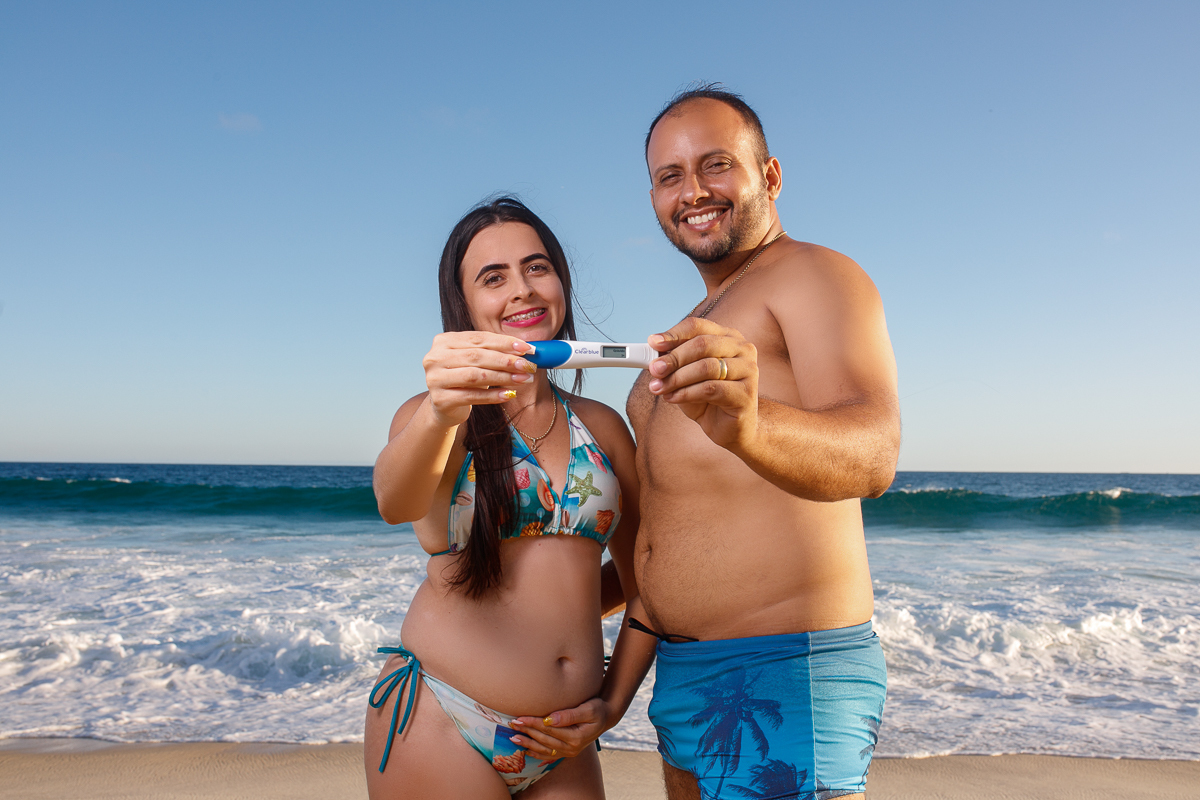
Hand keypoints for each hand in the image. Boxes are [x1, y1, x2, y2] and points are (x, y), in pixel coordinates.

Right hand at [423, 331, 536, 426]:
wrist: (445, 406)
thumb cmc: (465, 379)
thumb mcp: (477, 361)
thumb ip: (495, 352)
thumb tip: (526, 349)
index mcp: (443, 341)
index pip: (479, 338)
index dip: (504, 342)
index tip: (527, 348)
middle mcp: (434, 357)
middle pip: (477, 356)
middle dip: (506, 360)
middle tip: (528, 365)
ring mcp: (435, 379)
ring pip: (475, 376)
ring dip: (503, 377)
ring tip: (524, 379)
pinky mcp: (440, 400)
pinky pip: (472, 396)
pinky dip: (493, 395)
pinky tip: (509, 394)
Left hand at [508, 697, 612, 760]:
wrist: (606, 716)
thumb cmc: (598, 709)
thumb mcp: (589, 708)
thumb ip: (570, 714)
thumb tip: (550, 718)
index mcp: (577, 737)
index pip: (550, 729)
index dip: (534, 723)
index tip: (520, 717)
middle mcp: (572, 748)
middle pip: (545, 739)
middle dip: (528, 731)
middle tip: (512, 724)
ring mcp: (570, 752)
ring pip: (545, 749)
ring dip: (528, 744)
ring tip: (513, 738)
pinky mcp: (567, 752)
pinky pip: (549, 755)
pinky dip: (537, 753)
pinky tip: (526, 751)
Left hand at [646, 317, 758, 449]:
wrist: (728, 427)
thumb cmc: (707, 398)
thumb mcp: (686, 375)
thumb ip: (674, 362)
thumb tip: (652, 353)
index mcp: (727, 336)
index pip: (697, 326)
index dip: (673, 334)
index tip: (652, 343)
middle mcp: (742, 348)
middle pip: (702, 344)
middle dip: (674, 358)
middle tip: (654, 370)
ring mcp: (748, 370)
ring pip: (706, 366)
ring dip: (677, 378)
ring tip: (659, 388)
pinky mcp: (746, 393)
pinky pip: (711, 389)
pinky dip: (686, 393)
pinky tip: (673, 398)